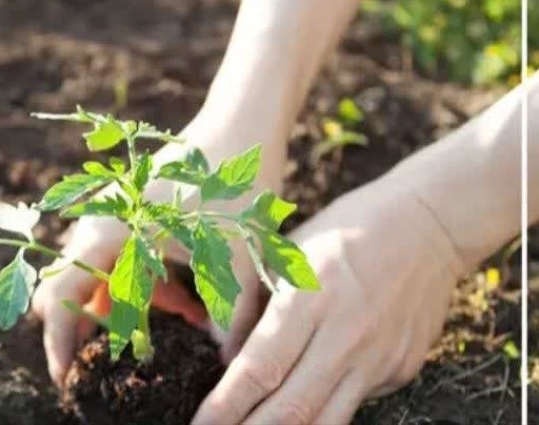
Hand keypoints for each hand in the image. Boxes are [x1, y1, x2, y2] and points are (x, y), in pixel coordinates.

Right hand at [32, 114, 287, 384]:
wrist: (245, 121)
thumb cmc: (234, 185)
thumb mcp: (234, 257)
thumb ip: (227, 317)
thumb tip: (227, 365)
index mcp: (109, 232)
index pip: (60, 298)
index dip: (58, 344)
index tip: (66, 379)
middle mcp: (100, 222)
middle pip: (71, 288)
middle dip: (94, 326)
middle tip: (126, 353)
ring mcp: (115, 213)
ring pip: (100, 275)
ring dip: (128, 304)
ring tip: (182, 317)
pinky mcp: (133, 210)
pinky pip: (123, 257)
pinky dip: (144, 284)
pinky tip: (188, 295)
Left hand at [193, 176, 464, 424]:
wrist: (428, 224)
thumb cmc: (344, 230)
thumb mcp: (288, 252)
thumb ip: (254, 307)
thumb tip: (228, 359)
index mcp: (310, 297)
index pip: (260, 368)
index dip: (226, 405)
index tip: (201, 424)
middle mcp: (346, 335)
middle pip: (292, 409)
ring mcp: (378, 358)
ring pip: (327, 422)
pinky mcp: (401, 370)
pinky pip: (353, 403)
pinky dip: (322, 413)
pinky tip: (299, 412)